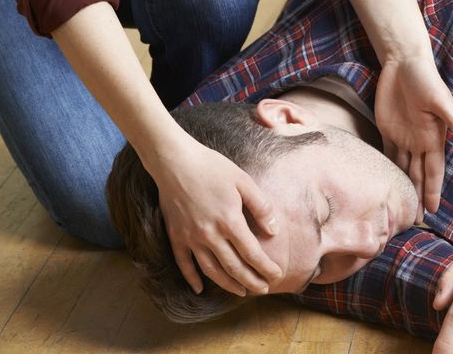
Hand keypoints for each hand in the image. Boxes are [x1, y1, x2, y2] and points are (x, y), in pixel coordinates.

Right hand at [146, 139, 282, 295]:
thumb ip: (261, 207)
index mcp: (230, 221)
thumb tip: (274, 231)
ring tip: (242, 291)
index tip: (277, 275)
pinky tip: (200, 289)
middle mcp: (210, 235)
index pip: (252, 254)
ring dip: (228, 285)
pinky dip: (192, 279)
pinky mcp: (175, 236)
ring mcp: (191, 238)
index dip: (266, 268)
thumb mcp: (243, 181)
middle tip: (264, 290)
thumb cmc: (212, 167)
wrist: (174, 161)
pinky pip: (184, 264)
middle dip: (252, 281)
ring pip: (211, 271)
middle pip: (234, 267)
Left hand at [375, 50, 452, 220]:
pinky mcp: (387, 128)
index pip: (433, 171)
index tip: (432, 212)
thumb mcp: (442, 101)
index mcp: (433, 138)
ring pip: (403, 168)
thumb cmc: (426, 79)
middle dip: (418, 196)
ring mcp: (403, 136)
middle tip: (414, 220)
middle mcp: (419, 141)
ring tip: (401, 206)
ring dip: (403, 186)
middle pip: (419, 175)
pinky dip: (388, 168)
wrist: (403, 62)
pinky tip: (385, 182)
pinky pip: (388, 153)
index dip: (433, 191)